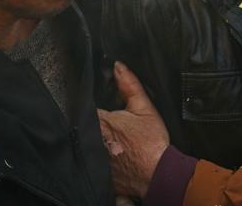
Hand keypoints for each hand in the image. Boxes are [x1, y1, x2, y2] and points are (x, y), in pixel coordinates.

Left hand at [98, 63, 169, 198]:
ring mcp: (94, 161)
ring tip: (113, 139)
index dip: (91, 105)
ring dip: (95, 140)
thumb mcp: (144, 108)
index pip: (85, 107)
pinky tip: (113, 155)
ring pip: (87, 145)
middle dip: (93, 122)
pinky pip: (93, 163)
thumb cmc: (151, 142)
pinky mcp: (99, 176)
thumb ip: (129, 85)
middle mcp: (92, 142)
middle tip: (110, 123)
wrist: (158, 174)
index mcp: (100, 122)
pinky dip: (100, 158)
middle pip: (84, 125)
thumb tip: (118, 66)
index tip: (101, 105)